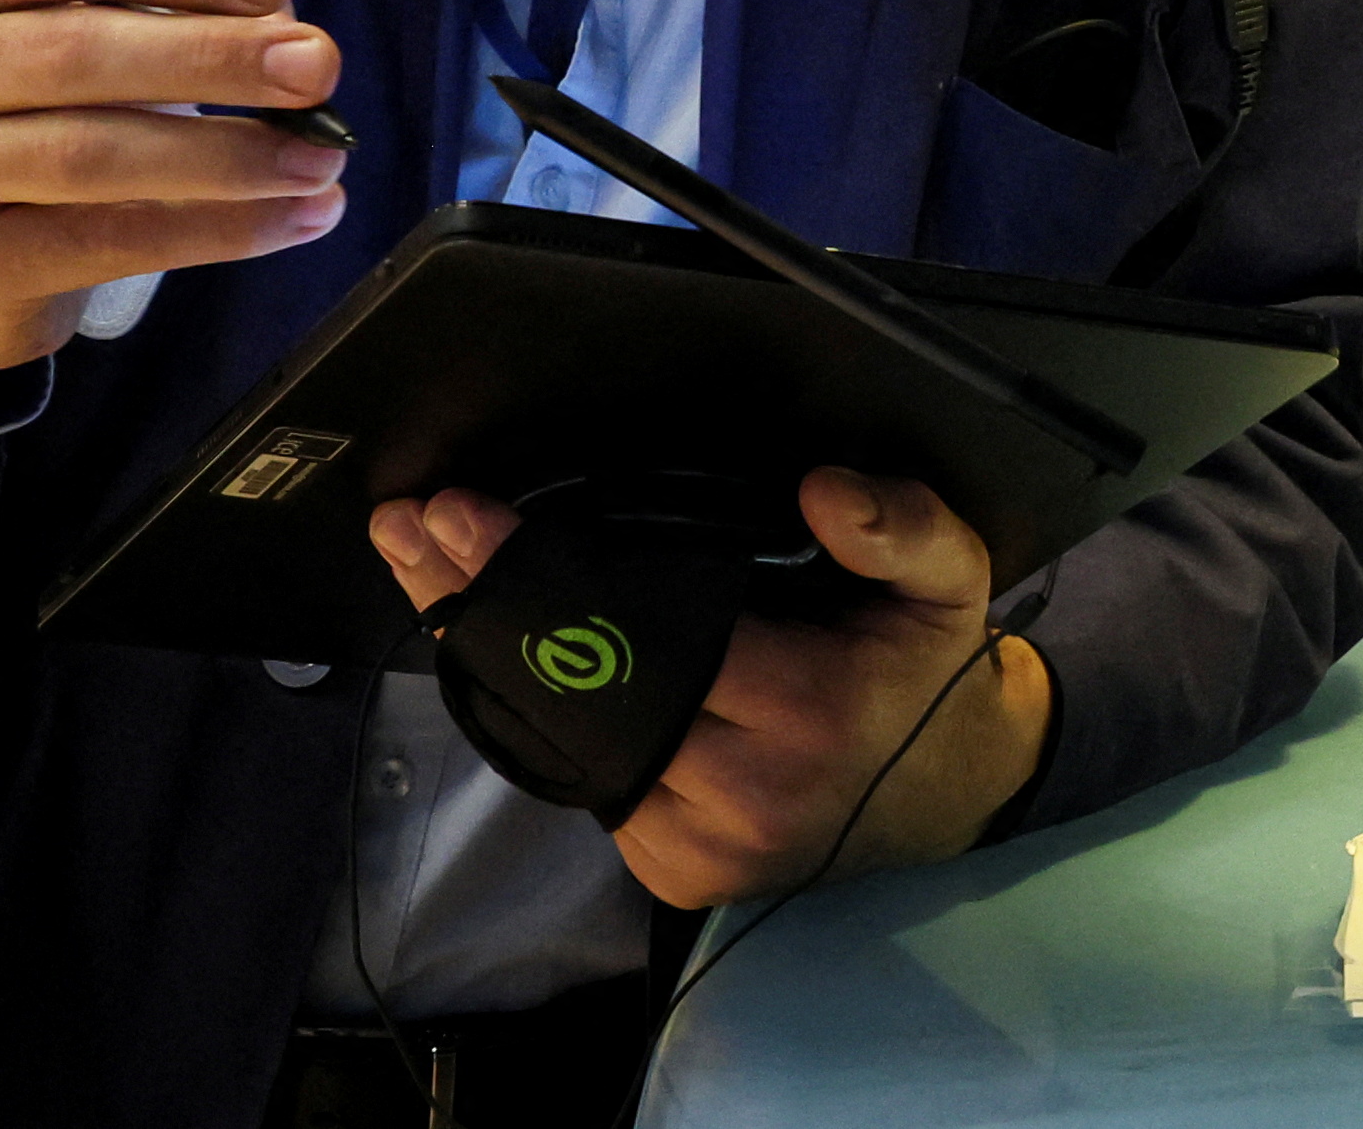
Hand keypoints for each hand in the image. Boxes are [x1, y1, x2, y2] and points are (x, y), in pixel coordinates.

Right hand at [0, 0, 350, 389]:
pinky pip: (105, 242)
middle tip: (317, 68)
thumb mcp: (82, 33)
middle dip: (214, 56)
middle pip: (75, 50)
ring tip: (320, 159)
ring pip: (90, 153)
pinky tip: (293, 218)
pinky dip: (215, 230)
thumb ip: (166, 12)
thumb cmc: (38, 107)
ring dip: (227, 155)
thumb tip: (285, 28)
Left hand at [372, 469, 1054, 906]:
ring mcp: (699, 848)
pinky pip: (586, 781)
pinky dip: (541, 716)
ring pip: (565, 744)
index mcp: (804, 709)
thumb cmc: (928, 669)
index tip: (462, 512)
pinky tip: (497, 646)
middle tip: (412, 528)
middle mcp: (740, 794)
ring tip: (429, 572)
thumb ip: (904, 524)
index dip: (544, 574)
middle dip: (484, 602)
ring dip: (491, 657)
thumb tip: (819, 488)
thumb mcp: (950, 578)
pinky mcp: (675, 875)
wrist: (949, 796)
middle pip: (576, 691)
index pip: (642, 635)